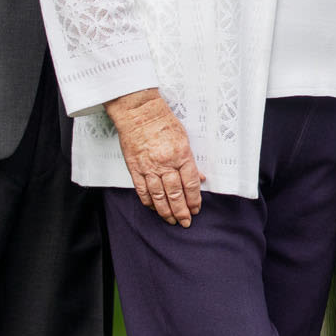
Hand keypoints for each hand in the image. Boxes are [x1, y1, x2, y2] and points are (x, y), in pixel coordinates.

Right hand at [107, 88, 205, 225]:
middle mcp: (165, 163)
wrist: (139, 113)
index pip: (190, 184)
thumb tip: (200, 178)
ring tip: (171, 220)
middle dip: (181, 211)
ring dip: (166, 211)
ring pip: (159, 196)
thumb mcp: (184, 139)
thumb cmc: (163, 122)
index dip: (194, 200)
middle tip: (185, 222)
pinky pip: (142, 190)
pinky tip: (154, 208)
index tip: (196, 209)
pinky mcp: (135, 168)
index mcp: (181, 155)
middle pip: (175, 194)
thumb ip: (191, 161)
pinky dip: (149, 202)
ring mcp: (149, 167)